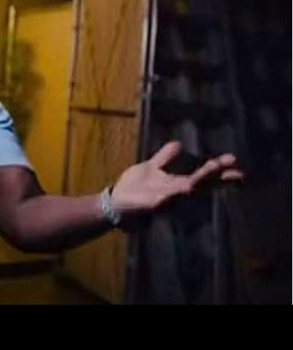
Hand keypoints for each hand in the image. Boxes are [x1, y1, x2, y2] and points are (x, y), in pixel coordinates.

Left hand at [111, 141, 243, 222]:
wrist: (114, 205)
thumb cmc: (134, 189)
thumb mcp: (151, 168)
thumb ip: (164, 158)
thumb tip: (178, 144)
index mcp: (176, 184)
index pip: (203, 177)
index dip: (219, 170)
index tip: (235, 162)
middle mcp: (175, 193)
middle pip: (201, 184)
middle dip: (217, 175)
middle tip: (234, 166)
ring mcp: (165, 200)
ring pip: (188, 189)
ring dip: (201, 179)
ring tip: (215, 166)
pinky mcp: (152, 205)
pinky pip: (166, 199)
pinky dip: (176, 193)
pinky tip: (186, 187)